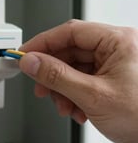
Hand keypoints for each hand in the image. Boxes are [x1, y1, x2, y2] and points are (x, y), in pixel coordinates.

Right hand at [18, 19, 137, 142]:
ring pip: (73, 69)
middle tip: (39, 85)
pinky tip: (76, 110)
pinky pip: (81, 81)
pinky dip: (72, 96)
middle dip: (53, 73)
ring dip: (62, 89)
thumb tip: (32, 62)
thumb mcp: (92, 95)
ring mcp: (113, 66)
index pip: (70, 32)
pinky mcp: (110, 82)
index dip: (43, 43)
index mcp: (119, 42)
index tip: (25, 54)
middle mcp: (116, 50)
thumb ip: (57, 76)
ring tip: (62, 105)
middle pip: (70, 52)